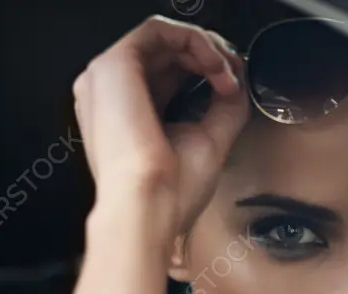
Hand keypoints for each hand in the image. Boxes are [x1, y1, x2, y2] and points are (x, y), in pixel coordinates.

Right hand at [73, 15, 248, 245]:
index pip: (171, 74)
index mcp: (130, 114)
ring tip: (226, 74)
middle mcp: (114, 94)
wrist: (147, 208)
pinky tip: (213, 64)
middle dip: (210, 57)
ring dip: (205, 48)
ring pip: (163, 37)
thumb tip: (239, 82)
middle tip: (234, 77)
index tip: (234, 86)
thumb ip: (224, 107)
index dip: (207, 71)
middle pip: (167, 52)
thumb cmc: (169, 193)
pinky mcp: (112, 65)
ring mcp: (108, 78)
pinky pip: (156, 30)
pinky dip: (192, 40)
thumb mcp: (209, 141)